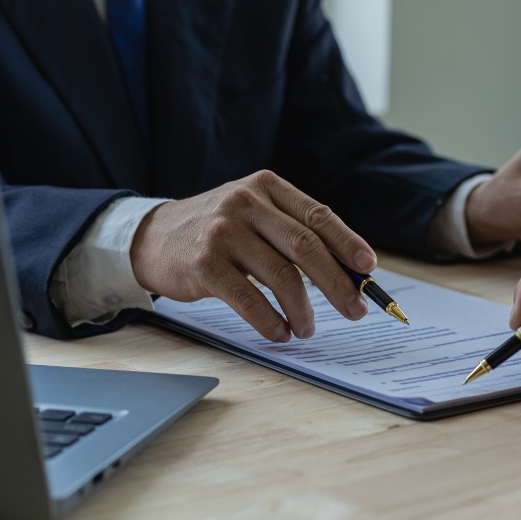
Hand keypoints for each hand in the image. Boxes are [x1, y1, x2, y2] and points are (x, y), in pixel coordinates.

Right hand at [131, 170, 373, 342]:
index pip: (318, 216)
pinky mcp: (203, 263)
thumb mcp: (252, 215)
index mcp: (266, 187)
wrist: (151, 237)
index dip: (348, 243)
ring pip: (280, 275)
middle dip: (336, 283)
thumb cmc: (215, 231)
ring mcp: (222, 232)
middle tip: (355, 310)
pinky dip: (269, 320)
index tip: (369, 269)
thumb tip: (345, 273)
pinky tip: (279, 332)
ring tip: (308, 328)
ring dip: (302, 309)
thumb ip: (291, 233)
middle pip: (305, 247)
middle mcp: (245, 202)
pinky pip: (248, 298)